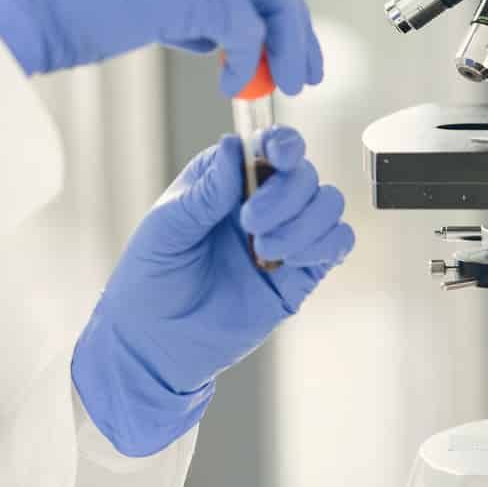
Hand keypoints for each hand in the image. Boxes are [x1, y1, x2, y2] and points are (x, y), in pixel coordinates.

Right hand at [0, 0, 321, 94]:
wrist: (12, 1)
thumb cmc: (48, 6)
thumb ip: (172, 1)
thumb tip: (210, 33)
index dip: (266, 3)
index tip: (277, 45)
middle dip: (294, 22)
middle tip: (303, 68)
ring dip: (288, 41)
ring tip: (289, 83)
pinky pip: (246, 28)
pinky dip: (250, 61)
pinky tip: (234, 86)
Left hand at [70, 126, 353, 456]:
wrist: (156, 343)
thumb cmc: (150, 277)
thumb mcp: (168, 228)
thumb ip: (206, 192)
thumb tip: (233, 145)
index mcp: (226, 179)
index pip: (267, 145)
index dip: (283, 143)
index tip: (278, 155)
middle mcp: (260, 200)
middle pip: (304, 173)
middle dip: (285, 194)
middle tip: (250, 224)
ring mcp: (283, 236)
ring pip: (327, 203)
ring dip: (305, 221)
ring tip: (266, 250)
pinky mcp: (299, 275)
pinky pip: (337, 244)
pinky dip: (326, 244)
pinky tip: (291, 260)